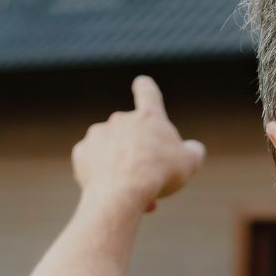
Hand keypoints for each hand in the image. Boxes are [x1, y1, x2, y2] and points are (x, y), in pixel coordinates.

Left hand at [72, 76, 206, 211]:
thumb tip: (193, 149)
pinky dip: (101, 175)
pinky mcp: (81, 152)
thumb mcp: (189, 163)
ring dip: (121, 167)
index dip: (145, 88)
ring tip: (131, 192)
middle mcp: (120, 119)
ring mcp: (98, 134)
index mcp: (148, 117)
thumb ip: (193, 152)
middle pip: (130, 134)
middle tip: (147, 179)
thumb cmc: (159, 174)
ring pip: (112, 151)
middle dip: (137, 154)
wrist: (122, 192)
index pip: (147, 93)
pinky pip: (93, 163)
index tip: (141, 84)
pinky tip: (111, 190)